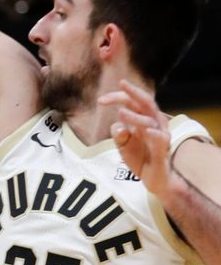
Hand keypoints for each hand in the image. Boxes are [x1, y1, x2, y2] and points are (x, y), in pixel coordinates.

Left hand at [99, 79, 172, 197]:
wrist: (155, 180)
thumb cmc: (141, 159)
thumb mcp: (124, 146)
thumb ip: (119, 134)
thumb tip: (117, 126)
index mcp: (144, 119)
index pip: (132, 103)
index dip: (118, 98)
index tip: (100, 100)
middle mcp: (155, 124)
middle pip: (146, 103)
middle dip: (133, 94)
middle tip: (121, 85)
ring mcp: (160, 136)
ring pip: (150, 120)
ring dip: (135, 116)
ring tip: (120, 113)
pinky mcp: (163, 150)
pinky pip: (161, 140)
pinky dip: (155, 135)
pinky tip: (147, 132)